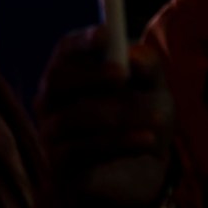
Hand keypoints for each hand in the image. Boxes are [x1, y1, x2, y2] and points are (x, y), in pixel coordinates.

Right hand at [36, 27, 174, 207]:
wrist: (138, 173)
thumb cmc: (139, 120)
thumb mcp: (153, 90)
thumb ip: (147, 69)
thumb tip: (133, 55)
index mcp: (71, 72)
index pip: (66, 49)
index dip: (82, 41)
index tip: (106, 34)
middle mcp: (51, 100)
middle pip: (57, 80)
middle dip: (91, 75)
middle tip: (122, 74)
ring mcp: (50, 132)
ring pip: (74, 117)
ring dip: (119, 114)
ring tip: (157, 117)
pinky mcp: (59, 164)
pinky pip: (84, 149)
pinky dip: (119, 142)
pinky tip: (147, 140)